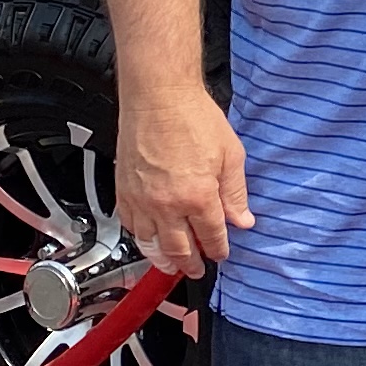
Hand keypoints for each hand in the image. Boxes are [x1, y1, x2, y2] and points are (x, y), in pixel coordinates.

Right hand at [118, 79, 250, 279]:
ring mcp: (142, 199)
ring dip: (161, 258)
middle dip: (190, 264)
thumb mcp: (231, 155)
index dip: (218, 249)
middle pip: (178, 250)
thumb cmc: (192, 117)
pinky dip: (139, 236)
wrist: (158, 96)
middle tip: (194, 270)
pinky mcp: (123, 190)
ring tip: (170, 264)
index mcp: (198, 197)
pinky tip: (146, 237)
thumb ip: (236, 193)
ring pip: (149, 244)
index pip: (212, 237)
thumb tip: (242, 219)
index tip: (221, 253)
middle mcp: (167, 204)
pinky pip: (129, 224)